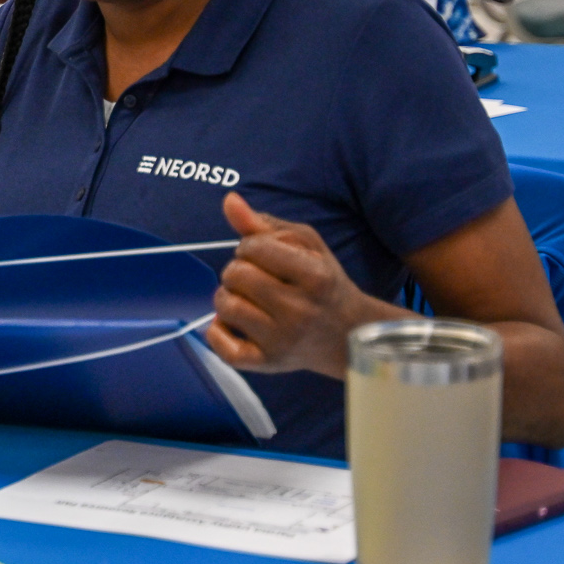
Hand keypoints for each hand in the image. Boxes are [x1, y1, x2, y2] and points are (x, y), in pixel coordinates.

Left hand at [205, 192, 386, 378]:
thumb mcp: (306, 247)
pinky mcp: (269, 363)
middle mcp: (300, 311)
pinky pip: (223, 348)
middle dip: (237, 270)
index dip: (250, 246)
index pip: (253, 248)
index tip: (263, 255)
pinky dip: (217, 332)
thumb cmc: (322, 284)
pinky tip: (231, 323)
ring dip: (227, 296)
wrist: (347, 334)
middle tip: (255, 278)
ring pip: (225, 305)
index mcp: (314, 277)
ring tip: (247, 298)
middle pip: (234, 275)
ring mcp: (283, 340)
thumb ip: (264, 225)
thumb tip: (229, 200)